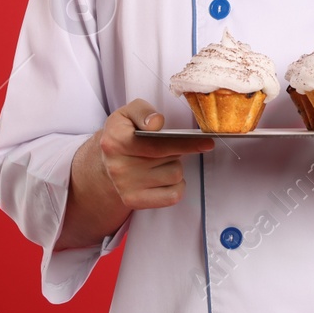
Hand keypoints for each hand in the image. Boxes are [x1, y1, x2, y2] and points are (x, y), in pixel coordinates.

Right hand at [92, 98, 213, 209]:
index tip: (207, 142)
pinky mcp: (133, 201)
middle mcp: (118, 166)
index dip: (185, 143)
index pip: (157, 144)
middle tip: (167, 146)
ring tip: (161, 161)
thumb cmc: (123, 133)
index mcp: (115, 141)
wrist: (106, 161)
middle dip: (177, 149)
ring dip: (175, 166)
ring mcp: (125, 187)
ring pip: (175, 175)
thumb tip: (156, 123)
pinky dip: (176, 185)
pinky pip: (172, 195)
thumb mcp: (128, 113)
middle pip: (171, 158)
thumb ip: (143, 111)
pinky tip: (164, 177)